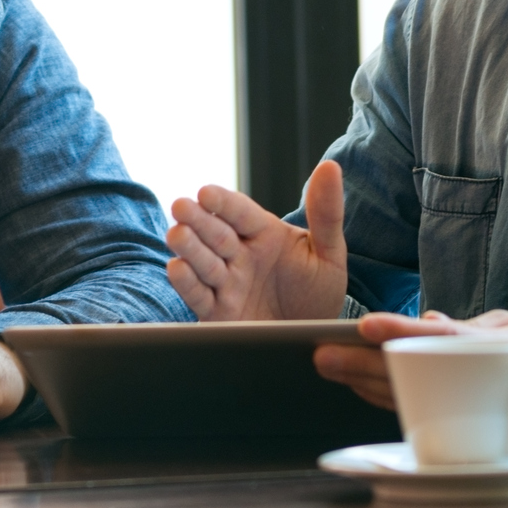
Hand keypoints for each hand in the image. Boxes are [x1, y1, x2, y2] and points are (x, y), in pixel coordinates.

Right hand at [164, 160, 348, 319]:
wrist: (313, 340)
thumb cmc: (319, 292)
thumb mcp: (329, 253)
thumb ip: (327, 212)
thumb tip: (330, 167)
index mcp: (263, 234)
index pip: (239, 211)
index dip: (222, 201)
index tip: (206, 192)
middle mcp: (240, 255)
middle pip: (215, 233)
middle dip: (197, 220)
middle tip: (181, 207)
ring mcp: (227, 283)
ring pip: (203, 261)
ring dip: (188, 248)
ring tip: (177, 234)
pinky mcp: (217, 312)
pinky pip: (199, 296)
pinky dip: (187, 283)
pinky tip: (178, 268)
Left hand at [314, 309, 507, 467]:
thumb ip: (471, 327)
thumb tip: (426, 319)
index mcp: (499, 350)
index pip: (440, 340)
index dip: (401, 333)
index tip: (365, 326)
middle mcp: (484, 381)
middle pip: (412, 374)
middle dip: (363, 366)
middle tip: (321, 354)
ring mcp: (479, 411)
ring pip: (410, 398)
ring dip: (365, 386)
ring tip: (330, 367)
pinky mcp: (474, 432)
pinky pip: (423, 414)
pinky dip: (390, 402)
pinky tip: (360, 389)